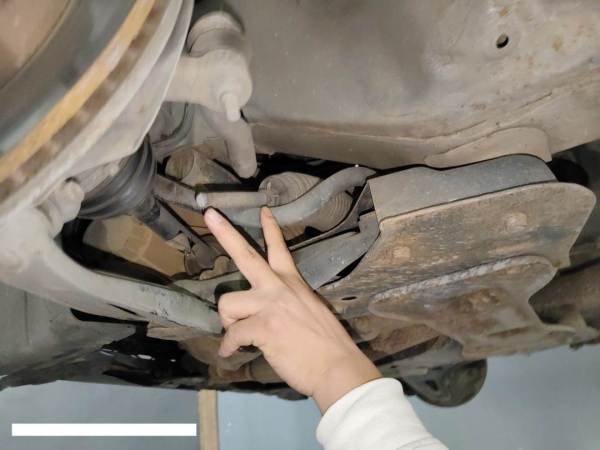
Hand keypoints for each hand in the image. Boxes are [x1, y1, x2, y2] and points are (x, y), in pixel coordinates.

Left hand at [203, 207, 380, 412]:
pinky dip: (228, 347)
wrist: (337, 367)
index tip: (263, 210)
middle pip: (246, 255)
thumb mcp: (311, 311)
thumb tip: (271, 314)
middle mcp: (279, 288)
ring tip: (237, 335)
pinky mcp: (263, 326)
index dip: (270, 229)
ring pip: (227, 301)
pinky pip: (231, 335)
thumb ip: (288, 304)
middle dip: (225, 233)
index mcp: (292, 284)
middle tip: (209, 214)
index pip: (280, 250)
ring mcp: (270, 305)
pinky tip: (230, 354)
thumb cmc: (327, 345)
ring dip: (228, 321)